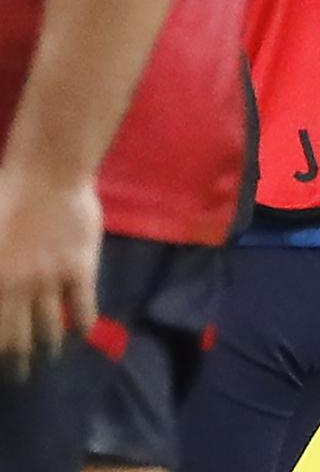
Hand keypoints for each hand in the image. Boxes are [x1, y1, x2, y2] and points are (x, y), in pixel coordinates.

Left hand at [0, 166, 101, 379]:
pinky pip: (83, 308)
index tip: (4, 362)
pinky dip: (82, 326)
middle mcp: (17, 288)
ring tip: (49, 358)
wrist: (47, 175)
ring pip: (49, 327)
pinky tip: (80, 335)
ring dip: (48, 348)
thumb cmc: (4, 196)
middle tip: (20, 373)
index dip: (0, 350)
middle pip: (17, 337)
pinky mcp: (80, 270)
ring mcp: (51, 281)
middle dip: (17, 361)